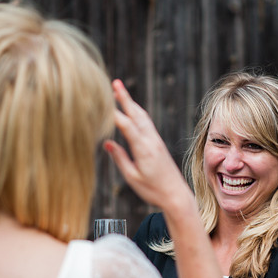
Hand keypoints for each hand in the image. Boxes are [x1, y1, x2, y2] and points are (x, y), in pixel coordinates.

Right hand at [104, 79, 192, 208]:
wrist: (176, 195)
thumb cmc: (153, 190)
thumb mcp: (133, 178)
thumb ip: (120, 159)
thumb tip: (108, 142)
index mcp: (144, 149)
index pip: (126, 126)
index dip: (113, 113)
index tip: (101, 102)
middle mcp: (151, 141)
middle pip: (136, 114)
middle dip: (125, 98)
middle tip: (115, 82)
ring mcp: (156, 141)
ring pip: (142, 116)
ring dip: (131, 102)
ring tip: (120, 91)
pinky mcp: (158, 143)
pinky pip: (146, 123)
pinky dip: (137, 112)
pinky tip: (132, 109)